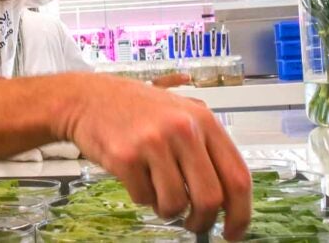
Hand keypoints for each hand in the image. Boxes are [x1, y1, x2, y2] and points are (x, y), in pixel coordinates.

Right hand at [59, 74, 250, 238]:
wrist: (88, 98)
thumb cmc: (137, 109)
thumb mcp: (181, 114)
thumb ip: (206, 149)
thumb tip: (229, 200)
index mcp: (204, 121)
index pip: (238, 178)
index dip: (240, 214)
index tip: (233, 232)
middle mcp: (183, 129)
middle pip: (211, 199)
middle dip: (202, 221)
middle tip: (193, 225)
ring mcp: (154, 142)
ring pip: (175, 204)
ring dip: (167, 210)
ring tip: (157, 192)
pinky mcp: (126, 156)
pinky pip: (144, 199)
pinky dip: (141, 197)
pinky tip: (135, 176)